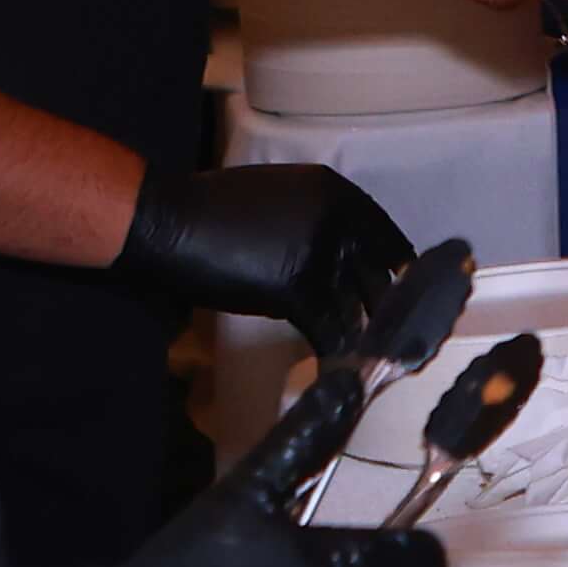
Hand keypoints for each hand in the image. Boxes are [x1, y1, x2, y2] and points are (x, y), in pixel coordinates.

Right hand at [120, 162, 418, 348]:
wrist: (166, 221)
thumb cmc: (211, 209)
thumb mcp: (279, 197)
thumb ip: (317, 223)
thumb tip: (341, 258)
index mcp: (336, 193)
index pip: (388, 239)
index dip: (397, 274)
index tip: (401, 298)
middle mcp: (340, 220)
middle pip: (380, 276)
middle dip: (385, 311)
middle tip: (389, 340)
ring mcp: (322, 254)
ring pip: (358, 308)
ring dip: (363, 338)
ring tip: (371, 364)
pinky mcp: (299, 289)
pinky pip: (330, 330)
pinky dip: (336, 355)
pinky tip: (339, 374)